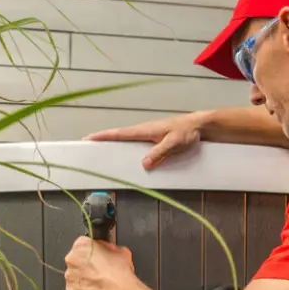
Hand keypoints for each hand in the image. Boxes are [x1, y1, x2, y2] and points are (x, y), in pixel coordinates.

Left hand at [64, 236, 134, 289]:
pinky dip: (84, 289)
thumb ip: (110, 248)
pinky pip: (77, 288)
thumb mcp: (121, 252)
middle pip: (78, 259)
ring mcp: (70, 276)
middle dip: (87, 263)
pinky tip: (96, 289)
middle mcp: (72, 260)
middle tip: (101, 269)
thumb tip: (110, 251)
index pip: (85, 243)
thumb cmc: (118, 273)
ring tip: (100, 281)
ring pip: (76, 274)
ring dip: (85, 276)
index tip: (100, 254)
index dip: (94, 249)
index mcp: (82, 245)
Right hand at [84, 113, 203, 169]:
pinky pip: (137, 144)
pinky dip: (127, 147)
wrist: (200, 126)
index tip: (89, 138)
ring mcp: (148, 135)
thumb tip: (144, 164)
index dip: (103, 136)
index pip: (120, 133)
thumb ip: (160, 153)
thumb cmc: (187, 132)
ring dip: (115, 144)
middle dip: (103, 140)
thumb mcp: (174, 143)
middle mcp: (144, 131)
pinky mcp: (154, 139)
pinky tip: (126, 156)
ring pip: (127, 140)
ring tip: (102, 152)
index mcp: (145, 130)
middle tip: (88, 146)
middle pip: (119, 136)